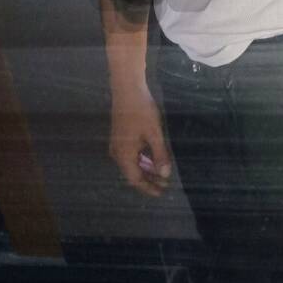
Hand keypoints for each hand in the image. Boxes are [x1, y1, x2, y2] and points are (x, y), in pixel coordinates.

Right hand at [109, 80, 172, 197]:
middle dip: (149, 179)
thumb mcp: (154, 134)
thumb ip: (160, 155)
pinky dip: (142, 159)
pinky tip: (153, 158)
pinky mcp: (120, 137)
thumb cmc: (142, 111)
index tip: (161, 193)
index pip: (135, 179)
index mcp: (124, 155)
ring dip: (146, 169)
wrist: (127, 90)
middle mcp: (118, 153)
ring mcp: (117, 145)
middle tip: (165, 184)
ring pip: (132, 164)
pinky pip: (131, 155)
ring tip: (161, 173)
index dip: (148, 188)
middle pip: (132, 173)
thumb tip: (165, 174)